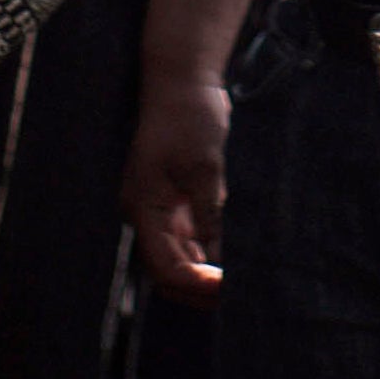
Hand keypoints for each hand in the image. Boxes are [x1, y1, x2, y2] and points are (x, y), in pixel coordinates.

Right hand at [126, 71, 230, 297]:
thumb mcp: (204, 166)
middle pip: (167, 268)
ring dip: (203, 273)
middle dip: (197, 288)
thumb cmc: (190, 117)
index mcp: (143, 206)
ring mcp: (159, 207)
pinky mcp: (175, 199)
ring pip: (178, 257)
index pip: (164, 264)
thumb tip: (216, 256)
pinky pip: (189, 238)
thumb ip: (208, 212)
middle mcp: (146, 213)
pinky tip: (231, 263)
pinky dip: (207, 253)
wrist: (183, 81)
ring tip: (236, 287)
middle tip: (233, 298)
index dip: (193, 283)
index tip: (224, 288)